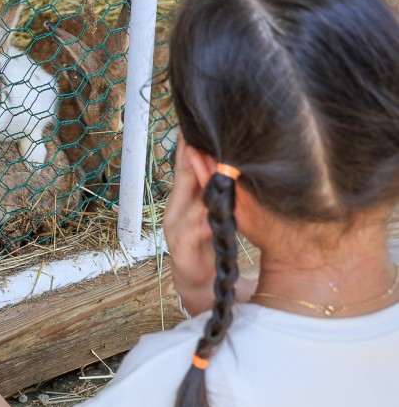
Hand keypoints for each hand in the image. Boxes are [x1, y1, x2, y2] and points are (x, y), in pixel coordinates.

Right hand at [164, 137, 216, 314]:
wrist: (201, 283)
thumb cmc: (208, 242)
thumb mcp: (211, 212)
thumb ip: (216, 189)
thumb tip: (232, 162)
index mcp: (182, 198)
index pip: (184, 165)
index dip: (189, 144)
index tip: (195, 123)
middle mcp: (175, 209)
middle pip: (184, 176)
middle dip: (194, 155)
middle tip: (205, 134)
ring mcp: (175, 229)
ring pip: (192, 200)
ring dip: (205, 183)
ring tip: (220, 167)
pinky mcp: (181, 249)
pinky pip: (194, 229)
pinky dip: (207, 218)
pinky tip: (217, 211)